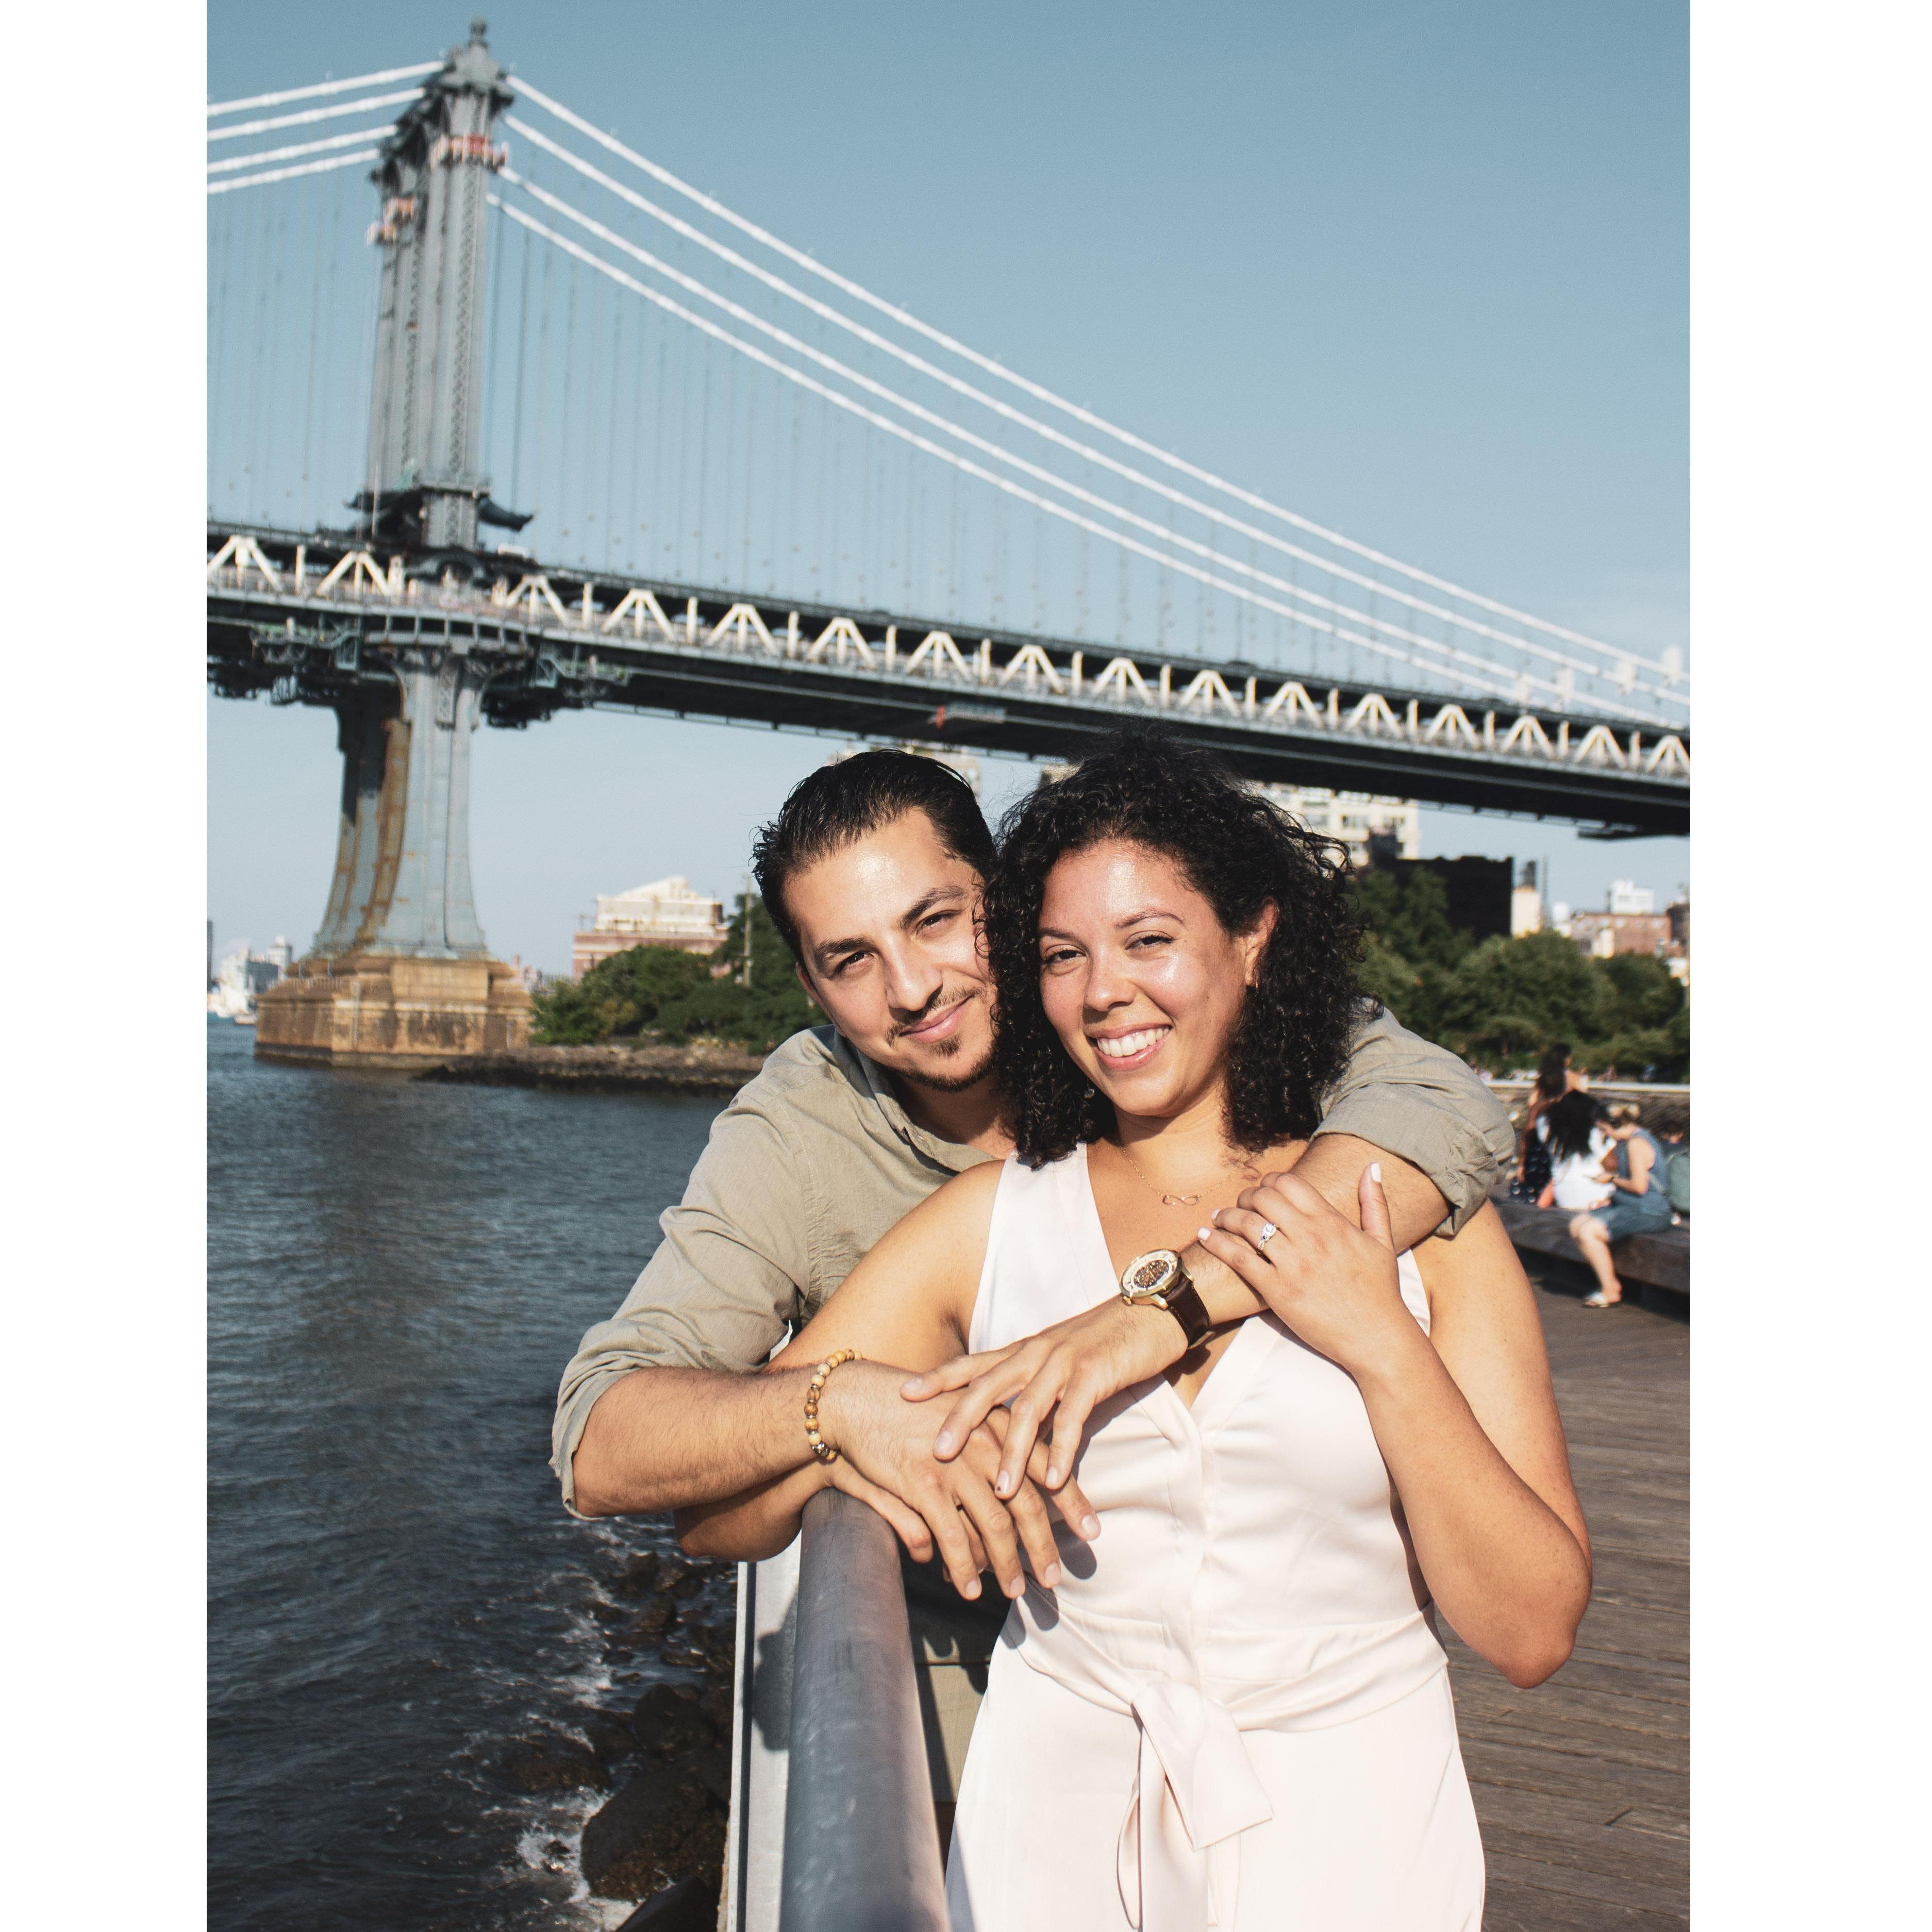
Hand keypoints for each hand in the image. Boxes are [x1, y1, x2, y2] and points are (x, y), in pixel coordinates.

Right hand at [818, 1361, 1097, 1602]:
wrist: (857, 1400)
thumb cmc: (910, 1413)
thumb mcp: (960, 1419)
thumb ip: (991, 1455)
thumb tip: (1011, 1494)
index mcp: (997, 1423)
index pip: (1046, 1465)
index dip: (1072, 1501)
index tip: (1092, 1531)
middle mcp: (983, 1443)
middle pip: (1026, 1503)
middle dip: (1044, 1545)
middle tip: (1056, 1577)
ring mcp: (954, 1465)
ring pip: (994, 1526)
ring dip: (1007, 1566)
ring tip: (1015, 1592)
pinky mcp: (923, 1484)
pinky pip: (952, 1537)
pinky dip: (964, 1568)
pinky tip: (969, 1589)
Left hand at [901, 1296, 1180, 1496]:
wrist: (1150, 1312)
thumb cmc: (1103, 1340)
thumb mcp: (1057, 1358)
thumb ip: (1031, 1385)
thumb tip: (1007, 1424)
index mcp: (1023, 1350)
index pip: (971, 1364)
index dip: (937, 1379)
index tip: (903, 1394)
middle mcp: (1035, 1353)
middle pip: (987, 1387)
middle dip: (959, 1421)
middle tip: (935, 1453)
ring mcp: (1063, 1362)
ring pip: (1027, 1410)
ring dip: (1012, 1454)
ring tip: (999, 1492)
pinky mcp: (1094, 1374)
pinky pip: (1074, 1417)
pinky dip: (1064, 1450)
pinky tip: (1057, 1480)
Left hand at [1196, 1163, 1420, 1377]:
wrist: (1376, 1337)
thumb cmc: (1380, 1292)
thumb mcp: (1382, 1241)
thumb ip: (1374, 1202)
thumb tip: (1372, 1166)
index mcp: (1332, 1222)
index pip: (1289, 1183)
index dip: (1270, 1181)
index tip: (1262, 1190)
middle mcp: (1309, 1236)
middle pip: (1263, 1198)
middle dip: (1246, 1196)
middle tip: (1239, 1205)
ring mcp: (1291, 1263)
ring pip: (1247, 1224)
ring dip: (1226, 1216)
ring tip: (1217, 1217)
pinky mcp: (1276, 1290)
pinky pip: (1238, 1258)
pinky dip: (1217, 1243)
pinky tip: (1205, 1235)